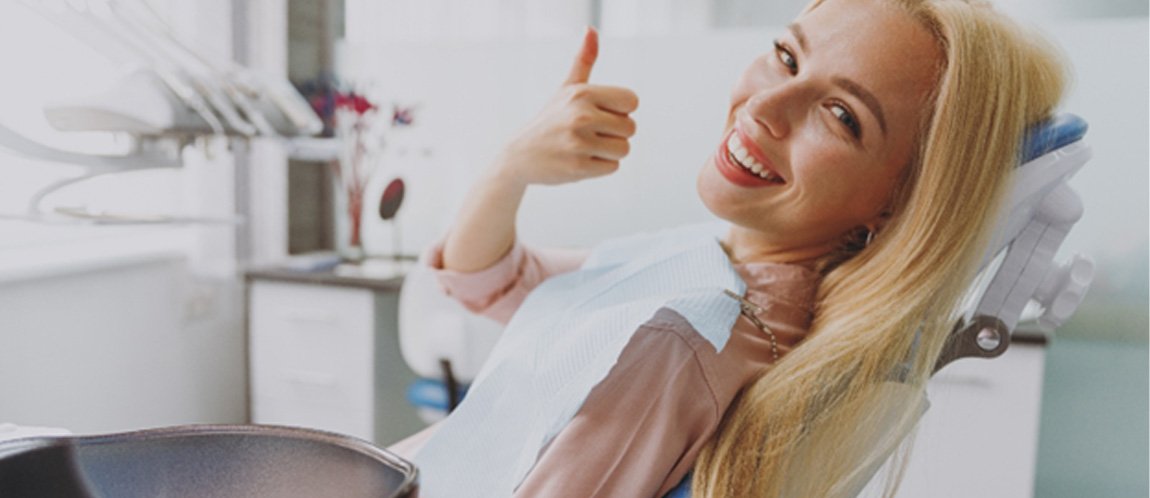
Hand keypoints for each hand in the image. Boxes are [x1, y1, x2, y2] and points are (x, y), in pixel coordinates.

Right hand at [495, 27, 638, 186]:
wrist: (520, 156)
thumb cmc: (551, 119)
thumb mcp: (566, 89)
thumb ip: (583, 60)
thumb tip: (591, 29)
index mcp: (582, 94)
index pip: (631, 101)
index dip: (620, 110)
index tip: (601, 113)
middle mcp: (581, 116)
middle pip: (631, 128)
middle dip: (615, 133)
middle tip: (591, 133)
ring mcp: (579, 143)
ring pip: (624, 149)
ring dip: (609, 151)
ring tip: (586, 147)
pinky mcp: (578, 167)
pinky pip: (612, 167)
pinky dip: (600, 166)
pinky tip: (580, 160)